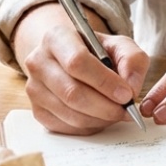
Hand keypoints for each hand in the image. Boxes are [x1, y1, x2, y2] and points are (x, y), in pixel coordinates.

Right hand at [12, 3, 149, 134]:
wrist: (69, 58)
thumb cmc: (96, 52)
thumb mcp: (119, 45)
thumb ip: (132, 60)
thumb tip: (131, 88)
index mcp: (56, 37)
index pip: (77, 62)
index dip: (104, 82)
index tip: (126, 94)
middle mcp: (38, 62)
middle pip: (72, 92)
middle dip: (105, 106)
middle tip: (126, 110)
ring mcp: (34, 88)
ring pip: (70, 113)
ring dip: (100, 119)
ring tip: (116, 112)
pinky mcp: (37, 111)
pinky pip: (67, 127)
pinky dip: (90, 126)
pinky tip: (100, 116)